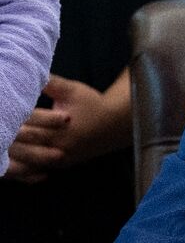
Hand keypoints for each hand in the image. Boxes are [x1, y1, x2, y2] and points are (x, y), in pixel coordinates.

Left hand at [5, 74, 130, 182]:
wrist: (115, 124)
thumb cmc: (92, 104)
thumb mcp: (72, 90)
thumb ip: (49, 83)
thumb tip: (28, 70)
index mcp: (59, 129)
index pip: (24, 127)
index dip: (7, 121)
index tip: (0, 111)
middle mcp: (57, 148)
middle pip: (19, 147)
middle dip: (3, 138)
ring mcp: (57, 160)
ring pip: (23, 164)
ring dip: (8, 156)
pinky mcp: (58, 166)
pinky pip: (32, 172)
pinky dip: (17, 170)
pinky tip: (5, 162)